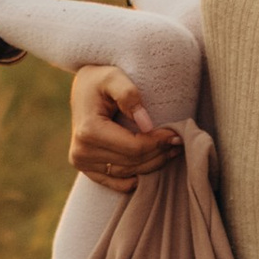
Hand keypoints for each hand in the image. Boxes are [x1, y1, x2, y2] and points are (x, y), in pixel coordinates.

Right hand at [69, 61, 177, 194]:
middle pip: (132, 162)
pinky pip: (115, 182)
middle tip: (178, 142)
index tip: (176, 133)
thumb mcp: (114, 76)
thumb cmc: (100, 78)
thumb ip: (129, 95)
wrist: (83, 87)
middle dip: (158, 153)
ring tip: (170, 151)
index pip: (133, 147)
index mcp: (89, 130)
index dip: (158, 143)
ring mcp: (81, 162)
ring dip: (151, 164)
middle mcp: (81, 151)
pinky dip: (135, 178)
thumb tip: (146, 125)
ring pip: (127, 173)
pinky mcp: (85, 168)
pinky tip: (150, 165)